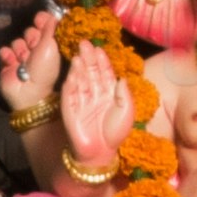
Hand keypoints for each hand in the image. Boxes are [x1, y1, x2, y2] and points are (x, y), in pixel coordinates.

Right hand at [0, 11, 66, 118]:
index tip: (40, 18)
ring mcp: (21, 57)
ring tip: (23, 60)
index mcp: (50, 47)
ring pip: (16, 41)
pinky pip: (4, 50)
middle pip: (30, 32)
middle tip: (33, 47)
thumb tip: (54, 14)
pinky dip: (7, 55)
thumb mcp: (51, 47)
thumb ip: (50, 29)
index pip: (45, 27)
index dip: (42, 21)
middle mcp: (36, 51)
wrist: (27, 92)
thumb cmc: (44, 71)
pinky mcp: (7, 64)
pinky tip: (11, 61)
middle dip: (31, 37)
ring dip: (19, 48)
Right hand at [50, 40, 136, 180]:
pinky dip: (71, 82)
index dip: (102, 61)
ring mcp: (81, 100)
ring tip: (79, 54)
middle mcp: (94, 94)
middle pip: (90, 72)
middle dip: (88, 58)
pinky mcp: (69, 109)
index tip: (99, 48)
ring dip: (79, 67)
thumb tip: (122, 78)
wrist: (100, 153)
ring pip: (79, 79)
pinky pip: (69, 93)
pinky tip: (72, 72)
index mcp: (108, 93)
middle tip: (84, 43)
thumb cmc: (115, 133)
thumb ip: (124, 94)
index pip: (104, 72)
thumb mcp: (126, 111)